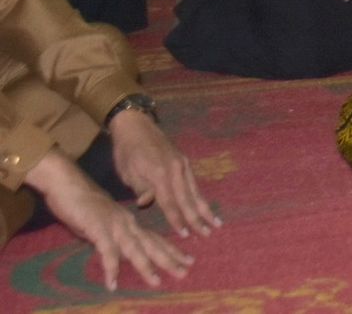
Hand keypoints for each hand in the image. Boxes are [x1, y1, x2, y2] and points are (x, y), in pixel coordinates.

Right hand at [25, 148, 193, 290]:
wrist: (67, 184)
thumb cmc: (84, 202)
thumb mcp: (106, 219)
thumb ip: (116, 233)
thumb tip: (121, 248)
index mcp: (130, 220)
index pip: (155, 237)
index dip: (171, 249)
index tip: (187, 260)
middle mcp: (127, 223)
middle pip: (151, 243)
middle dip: (169, 259)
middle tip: (185, 271)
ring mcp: (114, 225)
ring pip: (134, 248)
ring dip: (146, 266)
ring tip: (156, 281)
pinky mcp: (98, 228)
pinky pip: (107, 251)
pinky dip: (111, 268)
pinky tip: (112, 283)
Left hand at [109, 108, 219, 239]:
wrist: (136, 125)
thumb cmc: (127, 152)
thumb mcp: (127, 172)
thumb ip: (141, 188)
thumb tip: (147, 203)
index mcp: (159, 172)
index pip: (169, 201)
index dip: (177, 219)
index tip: (185, 234)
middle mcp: (175, 168)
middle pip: (187, 198)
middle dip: (197, 217)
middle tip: (207, 233)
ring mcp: (182, 164)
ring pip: (194, 190)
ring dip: (204, 208)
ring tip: (216, 222)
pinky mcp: (184, 162)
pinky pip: (193, 183)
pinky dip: (200, 196)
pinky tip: (206, 206)